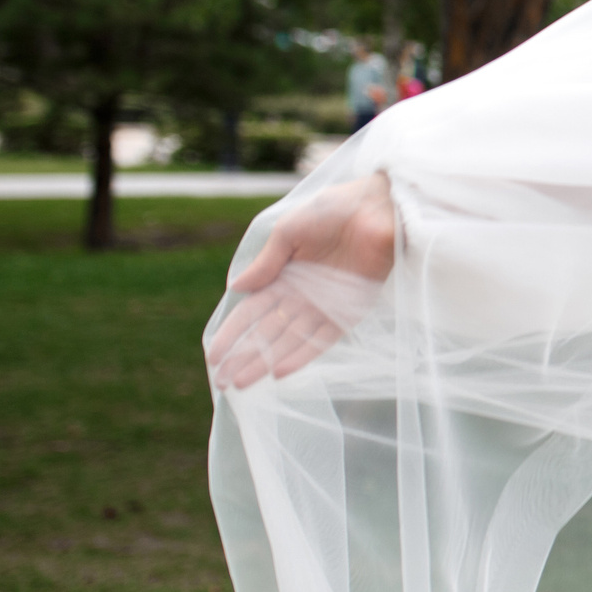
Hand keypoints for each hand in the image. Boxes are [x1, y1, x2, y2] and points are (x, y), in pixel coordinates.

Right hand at [207, 172, 397, 387]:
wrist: (378, 208)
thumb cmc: (332, 210)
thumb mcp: (289, 232)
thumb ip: (266, 263)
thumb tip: (235, 289)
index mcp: (282, 276)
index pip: (251, 311)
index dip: (231, 333)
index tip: (213, 354)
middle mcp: (301, 295)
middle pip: (267, 333)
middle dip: (243, 357)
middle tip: (222, 381)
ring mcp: (324, 306)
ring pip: (289, 341)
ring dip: (266, 362)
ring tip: (243, 383)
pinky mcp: (348, 312)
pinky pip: (323, 339)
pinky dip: (302, 355)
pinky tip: (280, 371)